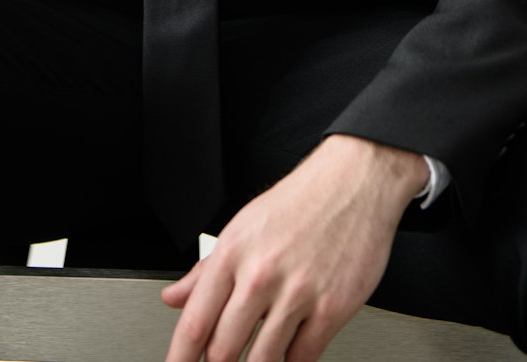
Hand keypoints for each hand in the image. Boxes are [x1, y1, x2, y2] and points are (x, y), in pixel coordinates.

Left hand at [161, 134, 426, 361]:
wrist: (353, 182)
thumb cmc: (298, 203)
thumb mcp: (242, 227)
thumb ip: (205, 270)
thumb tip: (174, 299)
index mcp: (232, 253)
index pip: (196, 322)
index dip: (181, 357)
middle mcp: (261, 274)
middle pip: (225, 349)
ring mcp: (297, 293)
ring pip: (264, 360)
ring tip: (255, 359)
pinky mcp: (332, 308)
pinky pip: (303, 357)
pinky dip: (292, 360)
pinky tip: (288, 351)